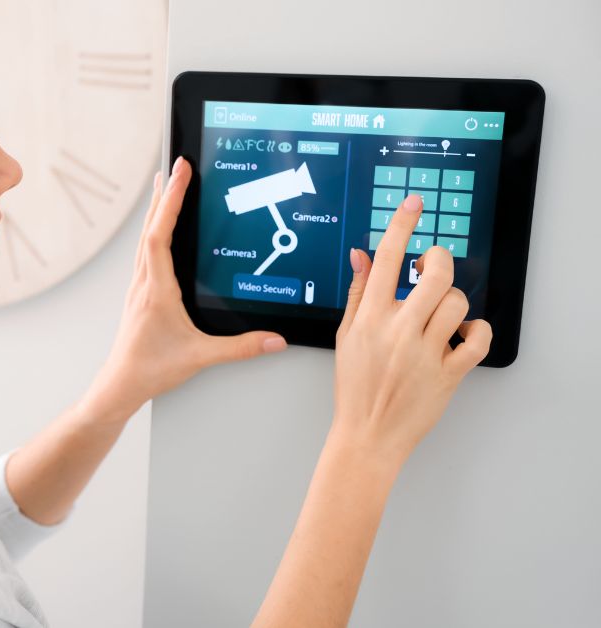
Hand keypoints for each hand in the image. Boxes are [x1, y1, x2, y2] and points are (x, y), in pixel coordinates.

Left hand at [89, 156, 286, 420]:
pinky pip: (144, 253)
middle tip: (175, 166)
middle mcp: (144, 282)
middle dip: (164, 194)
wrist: (120, 384)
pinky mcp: (139, 295)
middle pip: (150, 227)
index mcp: (156, 289)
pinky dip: (153, 232)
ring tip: (164, 187)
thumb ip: (240, 348)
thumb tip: (274, 339)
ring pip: (145, 239)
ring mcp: (138, 287)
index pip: (160, 234)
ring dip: (156, 210)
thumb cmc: (150, 369)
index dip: (171, 201)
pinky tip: (158, 232)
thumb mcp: (200, 357)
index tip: (180, 172)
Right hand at [332, 192, 492, 463]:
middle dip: (440, 261)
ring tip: (442, 314)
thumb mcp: (346, 336)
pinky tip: (463, 334)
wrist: (367, 435)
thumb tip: (363, 255)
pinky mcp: (448, 373)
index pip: (385, 260)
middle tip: (433, 266)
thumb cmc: (356, 387)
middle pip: (434, 276)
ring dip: (453, 302)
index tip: (415, 203)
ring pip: (456, 304)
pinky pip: (478, 340)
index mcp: (368, 319)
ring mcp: (424, 353)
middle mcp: (397, 332)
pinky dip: (477, 332)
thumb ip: (358, 293)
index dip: (402, 226)